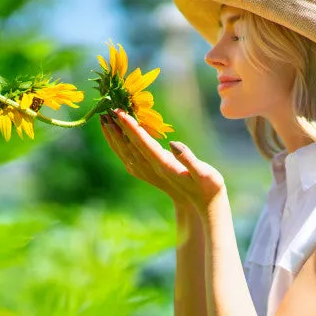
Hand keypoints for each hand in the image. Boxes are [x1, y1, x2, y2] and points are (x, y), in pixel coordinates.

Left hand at [100, 109, 225, 211]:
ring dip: (116, 136)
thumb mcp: (204, 174)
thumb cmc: (209, 187)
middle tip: (106, 109)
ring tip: (105, 120)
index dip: (132, 127)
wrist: (205, 205)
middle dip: (118, 128)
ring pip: (127, 151)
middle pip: (130, 146)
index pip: (143, 143)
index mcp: (164, 165)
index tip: (120, 113)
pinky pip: (131, 156)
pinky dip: (122, 144)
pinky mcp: (152, 172)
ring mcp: (151, 171)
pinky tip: (118, 137)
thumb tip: (173, 144)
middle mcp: (153, 168)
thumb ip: (188, 159)